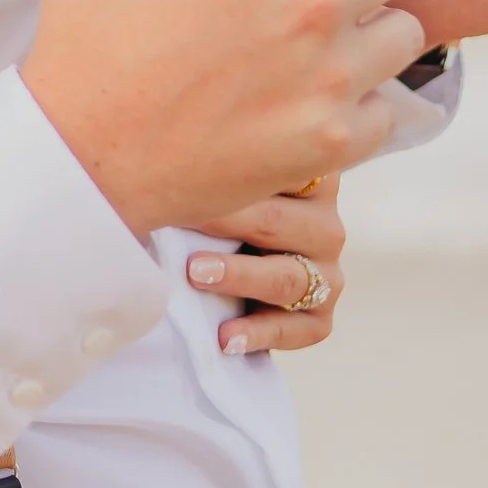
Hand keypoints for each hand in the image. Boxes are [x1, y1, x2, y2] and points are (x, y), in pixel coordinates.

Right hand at [23, 0, 424, 239]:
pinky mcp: (330, 141)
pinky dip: (362, 105)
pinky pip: (387, 110)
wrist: (81, 157)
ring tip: (340, 40)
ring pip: (406, 31)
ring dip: (376, 30)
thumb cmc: (83, 44)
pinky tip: (326, 101)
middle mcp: (309, 0)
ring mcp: (327, 75)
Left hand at [186, 180, 343, 358]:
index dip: (234, 171)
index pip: (280, 166)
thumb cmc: (214, 214)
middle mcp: (324, 224)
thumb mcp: (217, 185)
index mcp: (307, 177)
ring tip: (196, 274)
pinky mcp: (319, 316)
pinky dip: (260, 333)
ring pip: (286, 277)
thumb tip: (159, 151)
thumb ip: (208, 170)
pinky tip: (226, 336)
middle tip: (181, 219)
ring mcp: (327, 272)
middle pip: (276, 221)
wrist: (227, 267)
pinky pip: (299, 329)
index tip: (193, 172)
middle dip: (226, 222)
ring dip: (239, 276)